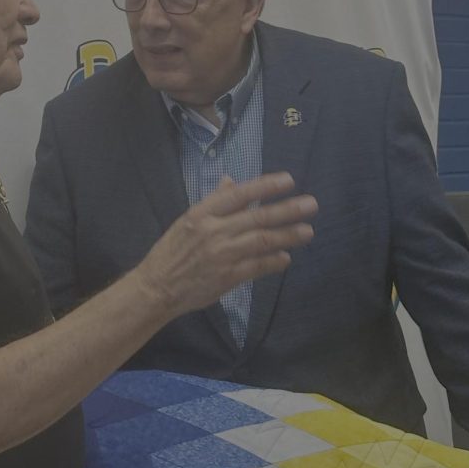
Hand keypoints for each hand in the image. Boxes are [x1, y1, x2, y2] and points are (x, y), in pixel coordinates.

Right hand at [136, 173, 316, 317]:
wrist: (157, 287)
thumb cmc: (172, 251)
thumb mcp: (187, 221)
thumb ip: (213, 202)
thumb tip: (231, 180)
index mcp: (202, 213)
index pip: (239, 194)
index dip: (265, 186)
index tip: (288, 180)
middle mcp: (213, 230)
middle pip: (257, 217)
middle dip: (287, 210)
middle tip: (311, 205)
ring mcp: (221, 254)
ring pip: (262, 241)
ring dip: (287, 236)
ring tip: (307, 231)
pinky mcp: (227, 277)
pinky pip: (256, 267)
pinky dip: (273, 262)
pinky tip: (286, 258)